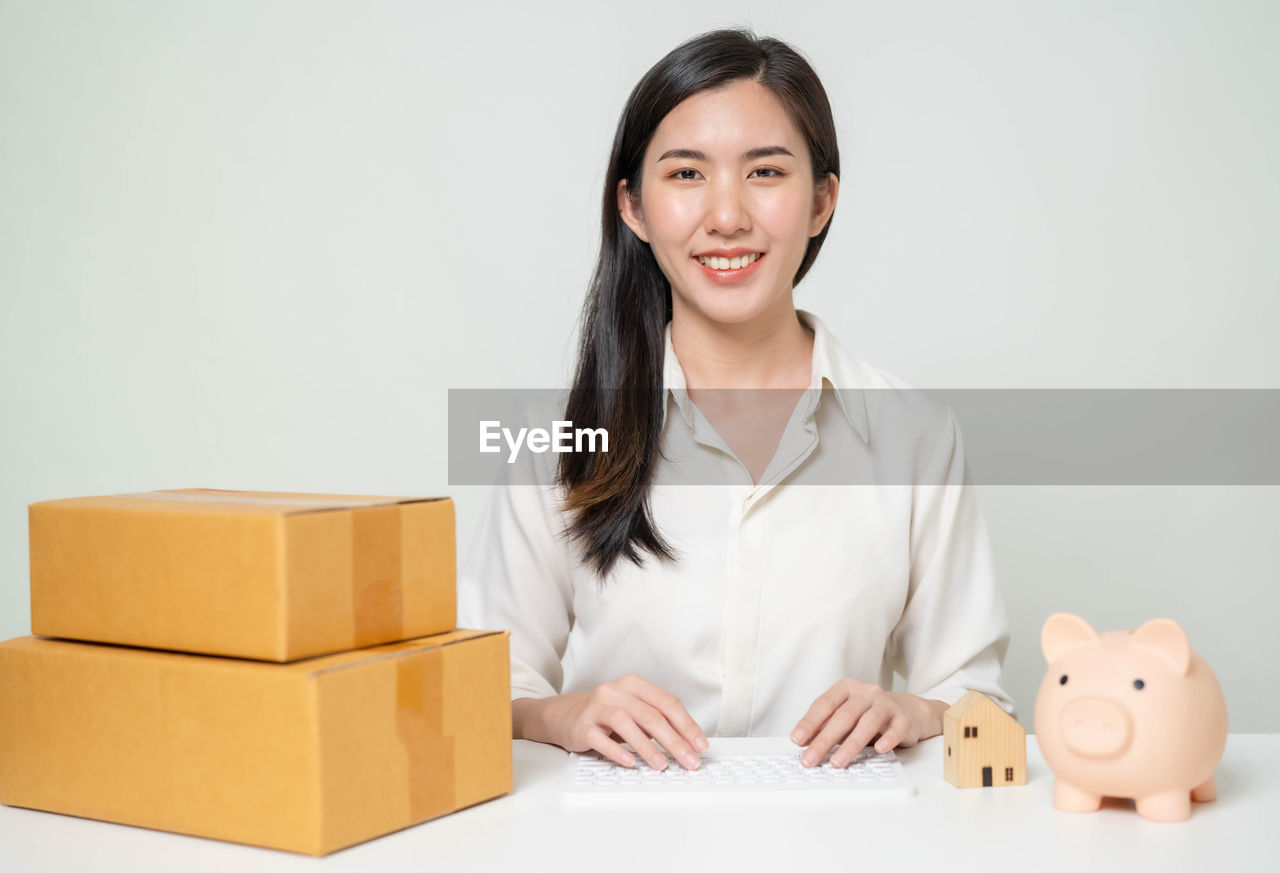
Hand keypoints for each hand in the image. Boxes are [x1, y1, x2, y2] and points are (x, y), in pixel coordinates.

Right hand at [542, 674, 707, 770]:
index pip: (667, 702)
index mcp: (635, 685)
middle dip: (674, 741)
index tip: (700, 745)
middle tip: (689, 761)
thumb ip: (657, 722)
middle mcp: (617, 692)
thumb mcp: (634, 711)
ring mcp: (598, 707)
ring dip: (648, 747)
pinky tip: (630, 763)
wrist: (565, 715)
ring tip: (662, 765)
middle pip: (651, 715)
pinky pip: (601, 739)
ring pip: (627, 724)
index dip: (686, 724)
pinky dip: (618, 751)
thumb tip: (688, 744)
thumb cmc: (607, 715)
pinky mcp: (583, 725)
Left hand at [789, 679, 923, 767]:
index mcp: (845, 688)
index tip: (797, 740)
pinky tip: (879, 750)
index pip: (824, 704)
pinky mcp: (904, 717)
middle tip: (811, 759)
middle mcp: (865, 692)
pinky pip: (897, 727)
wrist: (906, 710)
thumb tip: (803, 742)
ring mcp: (886, 703)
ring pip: (868, 722)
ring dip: (851, 745)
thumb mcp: (844, 715)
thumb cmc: (867, 714)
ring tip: (837, 763)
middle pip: (843, 716)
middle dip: (824, 740)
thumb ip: (826, 725)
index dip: (809, 722)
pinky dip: (888, 739)